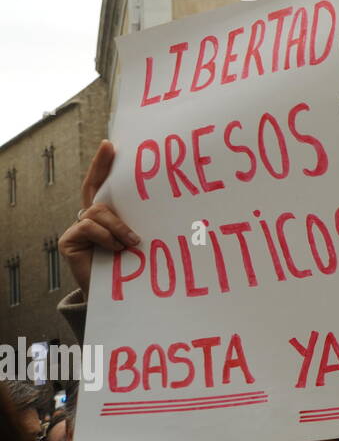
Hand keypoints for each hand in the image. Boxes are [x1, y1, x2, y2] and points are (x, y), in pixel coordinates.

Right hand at [57, 140, 139, 294]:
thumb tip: (167, 201)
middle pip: (92, 186)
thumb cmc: (133, 266)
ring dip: (119, 226)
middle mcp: (90, 217)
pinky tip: (117, 250)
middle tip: (110, 147)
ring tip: (132, 243)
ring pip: (98, 211)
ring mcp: (77, 228)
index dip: (103, 165)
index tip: (110, 144)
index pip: (103, 185)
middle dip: (100, 165)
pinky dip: (107, 237)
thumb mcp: (138, 238)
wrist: (116, 296)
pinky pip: (90, 227)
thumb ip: (139, 220)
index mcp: (108, 215)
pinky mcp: (68, 240)